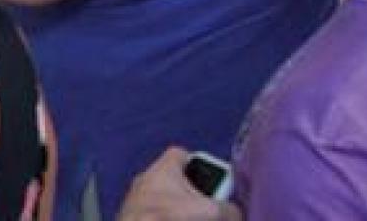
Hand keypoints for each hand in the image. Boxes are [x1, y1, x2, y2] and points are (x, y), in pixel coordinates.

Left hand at [119, 148, 237, 220]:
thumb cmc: (171, 216)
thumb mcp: (211, 212)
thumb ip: (229, 209)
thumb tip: (235, 213)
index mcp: (162, 169)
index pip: (180, 153)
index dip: (198, 162)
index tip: (212, 178)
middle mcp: (145, 179)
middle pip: (174, 179)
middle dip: (191, 192)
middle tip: (206, 207)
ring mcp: (135, 199)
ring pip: (163, 198)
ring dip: (177, 208)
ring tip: (192, 217)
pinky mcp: (132, 216)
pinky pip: (152, 212)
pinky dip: (163, 216)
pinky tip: (173, 220)